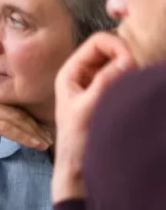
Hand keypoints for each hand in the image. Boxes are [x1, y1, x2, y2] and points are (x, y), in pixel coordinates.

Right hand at [0, 91, 52, 169]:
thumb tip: (14, 123)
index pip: (14, 101)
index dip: (32, 113)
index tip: (46, 126)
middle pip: (19, 109)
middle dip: (38, 124)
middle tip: (51, 137)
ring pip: (16, 118)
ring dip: (34, 132)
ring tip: (47, 143)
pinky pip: (7, 128)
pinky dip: (24, 137)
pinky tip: (34, 145)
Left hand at [52, 32, 134, 201]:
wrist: (78, 167)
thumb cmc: (77, 140)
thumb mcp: (88, 108)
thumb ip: (105, 82)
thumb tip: (127, 59)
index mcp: (71, 72)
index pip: (98, 41)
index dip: (117, 45)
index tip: (132, 63)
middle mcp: (83, 74)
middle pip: (111, 49)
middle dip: (127, 56)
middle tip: (138, 75)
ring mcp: (96, 85)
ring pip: (120, 63)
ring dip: (132, 68)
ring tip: (138, 83)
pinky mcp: (109, 96)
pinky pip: (125, 78)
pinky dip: (134, 79)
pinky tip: (139, 90)